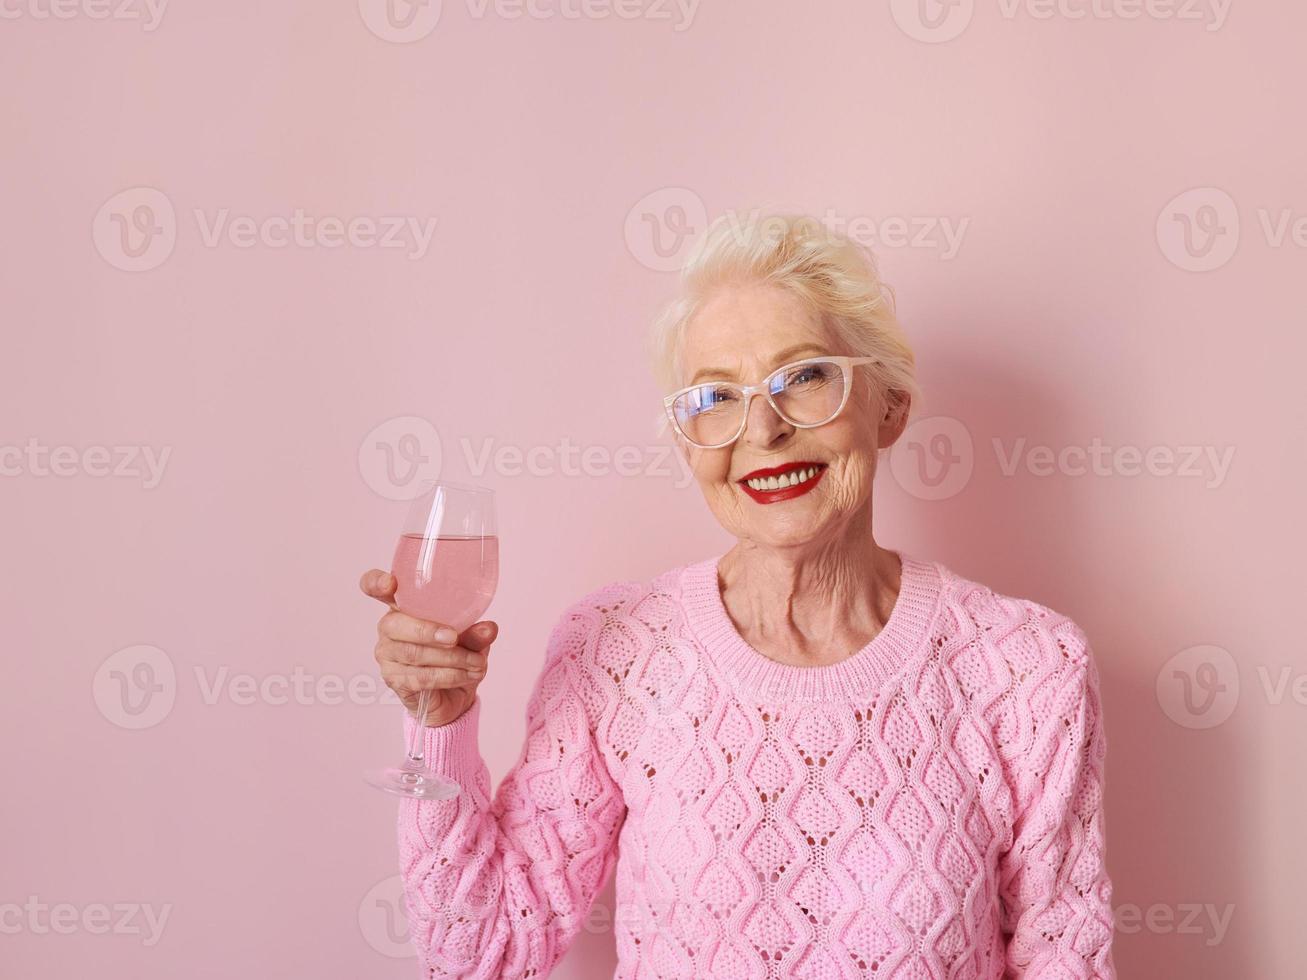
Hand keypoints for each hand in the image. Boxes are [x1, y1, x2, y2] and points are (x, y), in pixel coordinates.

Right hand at [360, 569, 498, 726]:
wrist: (453, 695)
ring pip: (412, 653)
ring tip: (477, 662)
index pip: (375, 587)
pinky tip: (467, 675)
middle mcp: (389, 627)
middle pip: (395, 625)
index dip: (376, 582)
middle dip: (427, 631)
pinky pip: (420, 677)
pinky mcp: (394, 680)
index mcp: (403, 605)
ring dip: (450, 658)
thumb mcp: (471, 639)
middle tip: (454, 638)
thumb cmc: (456, 655)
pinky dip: (448, 675)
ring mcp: (387, 655)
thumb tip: (489, 628)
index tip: (389, 583)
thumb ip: (476, 633)